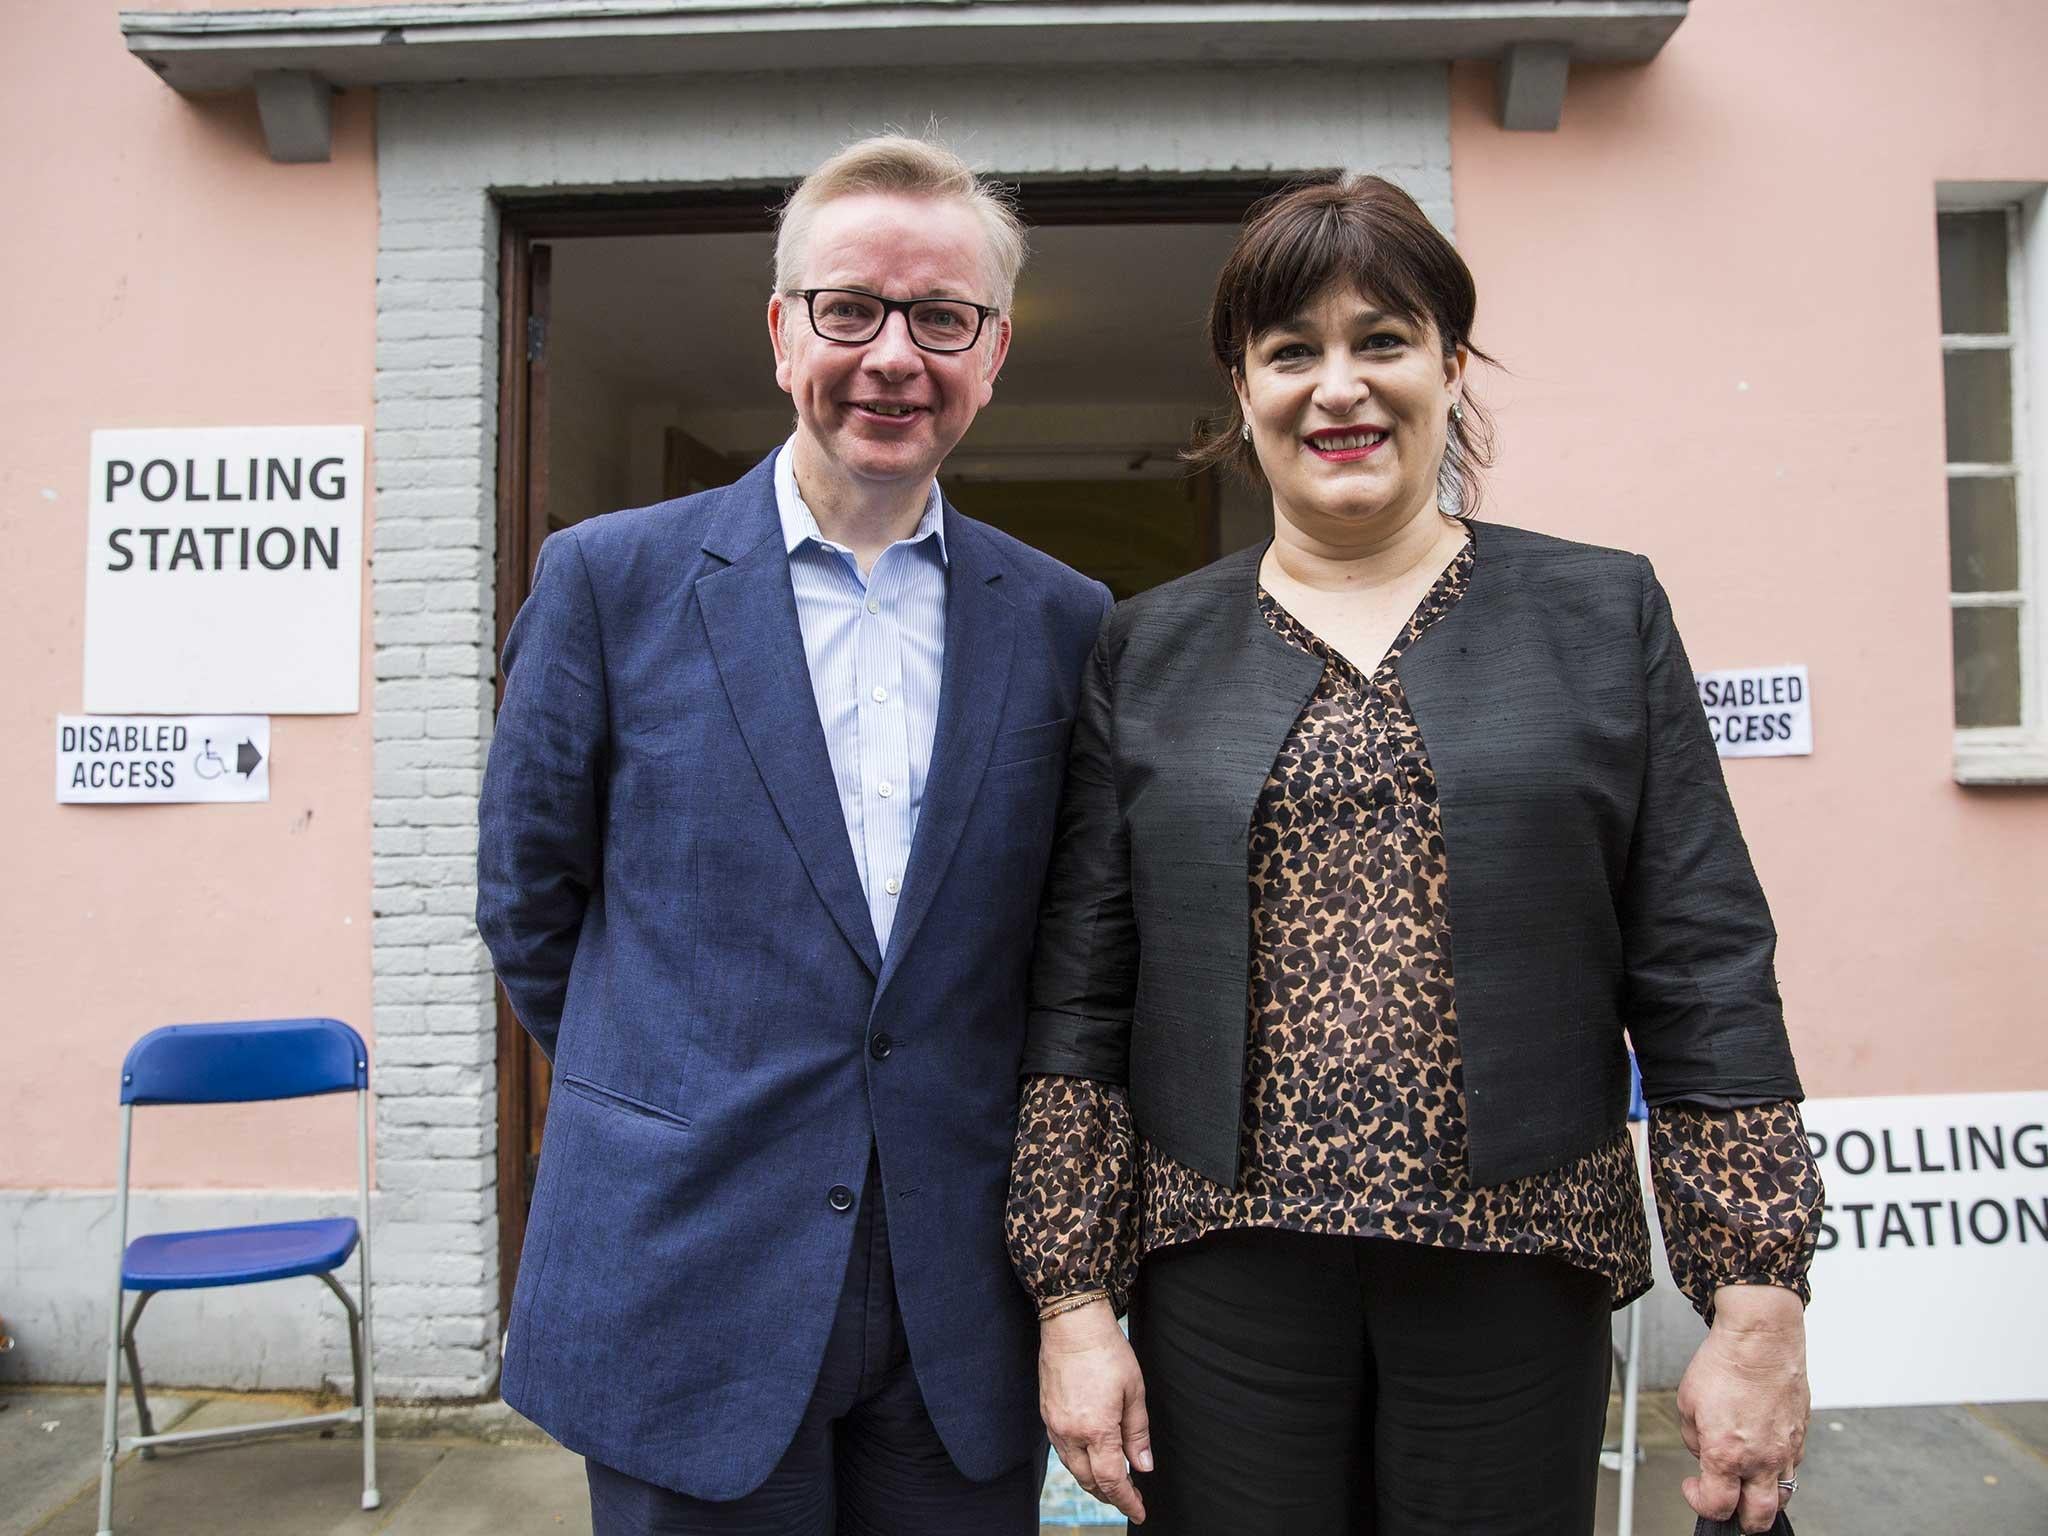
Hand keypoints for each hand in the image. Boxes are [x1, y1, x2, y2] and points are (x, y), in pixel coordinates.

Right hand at [1039, 1298, 1150, 1523]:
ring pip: (1073, 1468)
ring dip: (1092, 1480)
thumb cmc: (1107, 1352)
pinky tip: (1090, 1456)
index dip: (1127, 1501)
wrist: (1071, 1325)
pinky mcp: (1046, 1414)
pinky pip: (1062, 1450)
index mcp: (1097, 1429)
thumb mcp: (1134, 1391)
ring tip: (1112, 1481)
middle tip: (1130, 1497)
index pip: (1112, 1481)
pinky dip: (1078, 1462)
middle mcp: (1071, 1433)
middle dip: (1110, 1495)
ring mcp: (1054, 1424)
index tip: (1139, 1512)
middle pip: (1089, 1481)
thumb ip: (1137, 1433)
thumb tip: (1143, 1467)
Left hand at [1676, 1284, 1808, 1533]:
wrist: (1761, 1338)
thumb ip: (1694, 1438)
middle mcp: (1760, 1460)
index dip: (1699, 1503)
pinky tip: (1763, 1453)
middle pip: (1759, 1518)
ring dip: (1763, 1499)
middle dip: (1741, 1521)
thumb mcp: (1688, 1403)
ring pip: (1783, 1498)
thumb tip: (1705, 1453)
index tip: (1694, 1487)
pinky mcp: (1801, 1437)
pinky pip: (1792, 1468)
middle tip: (1728, 1504)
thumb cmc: (1724, 1363)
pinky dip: (1777, 1470)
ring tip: (1747, 1484)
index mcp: (1726, 1454)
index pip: (1717, 1506)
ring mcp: (1785, 1451)